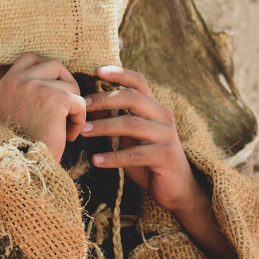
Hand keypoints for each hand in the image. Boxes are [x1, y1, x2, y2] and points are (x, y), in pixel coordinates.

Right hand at [0, 53, 85, 161]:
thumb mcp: (15, 112)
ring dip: (73, 106)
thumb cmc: (21, 147)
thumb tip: (56, 80)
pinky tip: (68, 136)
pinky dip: (79, 120)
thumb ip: (27, 92)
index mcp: (5, 83)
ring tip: (64, 127)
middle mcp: (17, 80)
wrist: (21, 167)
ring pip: (70, 84)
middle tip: (65, 109)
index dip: (47, 71)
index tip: (52, 92)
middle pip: (55, 65)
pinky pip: (80, 102)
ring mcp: (35, 86)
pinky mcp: (54, 98)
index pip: (30, 58)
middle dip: (66, 86)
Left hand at [81, 65, 197, 209]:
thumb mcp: (131, 137)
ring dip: (104, 126)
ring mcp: (166, 135)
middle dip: (104, 99)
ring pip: (132, 124)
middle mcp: (163, 117)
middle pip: (133, 98)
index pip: (139, 82)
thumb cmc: (149, 160)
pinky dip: (113, 157)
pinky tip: (96, 160)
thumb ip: (117, 120)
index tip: (96, 70)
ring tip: (82, 131)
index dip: (119, 73)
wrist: (176, 188)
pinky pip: (135, 154)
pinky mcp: (165, 155)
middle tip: (82, 106)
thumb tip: (89, 105)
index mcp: (155, 108)